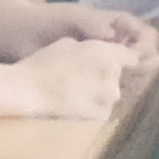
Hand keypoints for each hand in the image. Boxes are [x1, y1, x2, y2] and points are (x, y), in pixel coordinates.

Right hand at [9, 27, 147, 120]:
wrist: (28, 89)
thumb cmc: (42, 62)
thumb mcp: (65, 43)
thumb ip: (86, 47)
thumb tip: (92, 52)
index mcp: (106, 54)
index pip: (130, 57)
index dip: (120, 58)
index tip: (105, 61)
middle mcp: (113, 75)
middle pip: (116, 75)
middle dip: (104, 76)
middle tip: (82, 77)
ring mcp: (109, 98)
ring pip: (110, 94)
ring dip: (99, 93)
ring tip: (77, 93)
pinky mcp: (101, 115)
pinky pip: (102, 109)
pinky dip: (93, 108)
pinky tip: (75, 105)